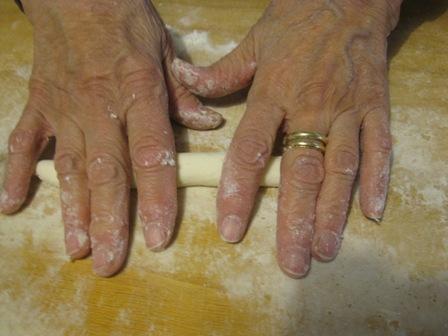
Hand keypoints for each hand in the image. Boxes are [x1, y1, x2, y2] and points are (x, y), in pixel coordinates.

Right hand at [0, 0, 222, 276]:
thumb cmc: (125, 19)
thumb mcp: (164, 48)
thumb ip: (184, 93)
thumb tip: (208, 126)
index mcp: (138, 91)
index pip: (151, 153)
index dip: (155, 197)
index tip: (157, 237)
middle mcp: (100, 106)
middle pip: (107, 172)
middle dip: (108, 220)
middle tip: (110, 262)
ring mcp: (64, 108)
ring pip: (69, 167)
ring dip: (71, 210)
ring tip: (77, 249)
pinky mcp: (39, 105)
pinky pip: (24, 142)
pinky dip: (15, 172)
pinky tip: (10, 205)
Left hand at [172, 0, 400, 277]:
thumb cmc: (297, 21)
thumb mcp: (254, 42)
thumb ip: (221, 72)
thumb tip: (183, 80)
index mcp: (275, 93)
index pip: (251, 149)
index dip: (239, 191)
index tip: (231, 228)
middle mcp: (312, 108)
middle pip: (300, 171)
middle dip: (295, 220)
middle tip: (291, 262)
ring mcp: (348, 110)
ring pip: (341, 169)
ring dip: (333, 213)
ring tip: (324, 251)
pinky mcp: (376, 108)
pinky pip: (379, 148)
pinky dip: (378, 180)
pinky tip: (372, 214)